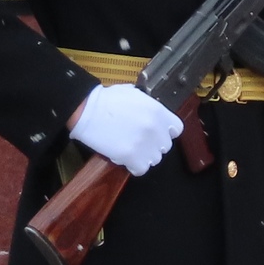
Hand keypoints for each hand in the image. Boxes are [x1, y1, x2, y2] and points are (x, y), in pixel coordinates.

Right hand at [69, 84, 183, 175]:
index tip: (158, 134)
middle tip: (140, 142)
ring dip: (144, 156)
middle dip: (153, 145)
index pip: (177, 129)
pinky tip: (126, 159)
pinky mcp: (130, 156)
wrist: (86, 110)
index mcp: (158, 111)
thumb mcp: (135, 95)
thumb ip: (149, 106)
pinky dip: (135, 167)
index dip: (167, 132)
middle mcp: (155, 128)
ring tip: (131, 149)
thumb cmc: (107, 100)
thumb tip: (153, 114)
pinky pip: (141, 169)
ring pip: (154, 159)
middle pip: (165, 146)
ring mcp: (144, 143)